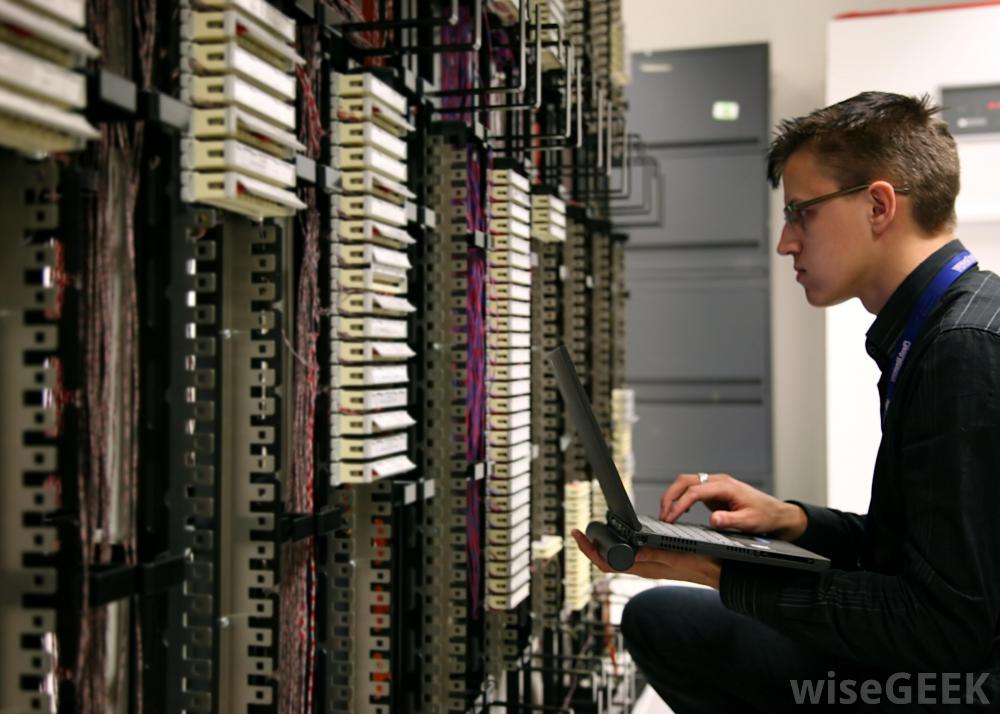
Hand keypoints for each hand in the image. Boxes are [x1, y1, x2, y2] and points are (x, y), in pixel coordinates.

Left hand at [570, 529, 720, 588]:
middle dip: (591, 547)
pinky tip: (620, 536)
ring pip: (617, 559)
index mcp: (644, 567)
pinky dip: (618, 545)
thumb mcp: (677, 555)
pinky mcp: (655, 561)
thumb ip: (654, 554)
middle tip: (580, 532)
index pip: (606, 563)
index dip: (589, 550)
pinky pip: (629, 556)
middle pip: (607, 561)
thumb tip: (629, 554)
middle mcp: (643, 567)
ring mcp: (648, 565)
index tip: (578, 535)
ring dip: (603, 546)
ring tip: (593, 532)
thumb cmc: (701, 563)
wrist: (718, 571)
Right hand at [659, 472, 807, 540]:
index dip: (680, 504)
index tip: (671, 517)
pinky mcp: (714, 491)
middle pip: (685, 481)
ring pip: (686, 482)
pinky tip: (679, 510)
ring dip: (673, 496)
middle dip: (670, 496)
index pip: (695, 491)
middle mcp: (718, 481)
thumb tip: (713, 519)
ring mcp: (715, 485)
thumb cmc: (765, 515)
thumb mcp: (750, 522)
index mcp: (726, 486)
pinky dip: (681, 497)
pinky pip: (692, 489)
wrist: (776, 513)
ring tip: (666, 514)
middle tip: (663, 515)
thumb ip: (730, 520)